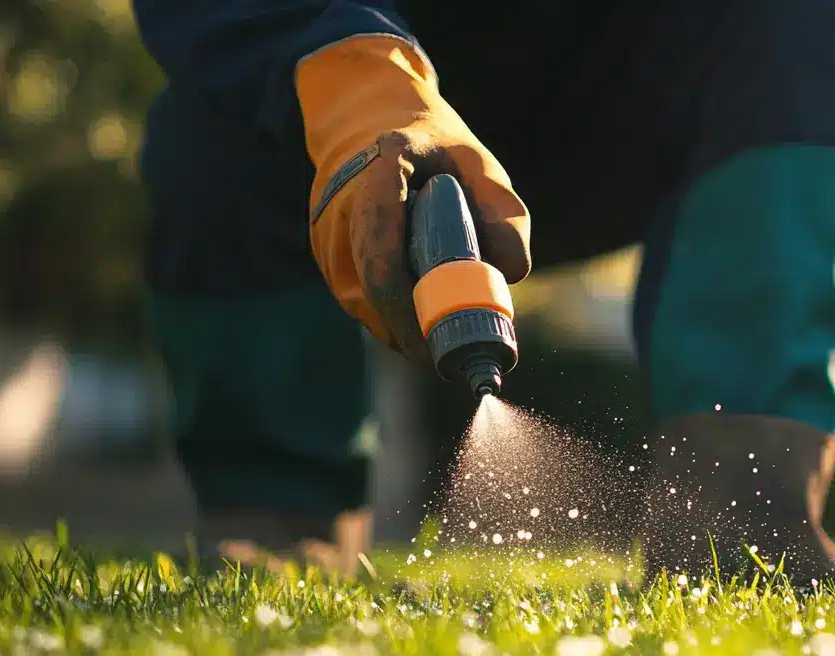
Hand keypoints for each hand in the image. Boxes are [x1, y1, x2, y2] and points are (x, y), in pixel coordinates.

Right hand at [296, 35, 529, 361]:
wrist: (372, 116)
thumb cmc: (437, 145)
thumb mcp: (482, 165)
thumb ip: (505, 213)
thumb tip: (511, 274)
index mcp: (381, 171)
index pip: (381, 254)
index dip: (402, 307)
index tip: (431, 344)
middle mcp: (340, 202)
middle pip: (364, 288)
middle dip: (404, 330)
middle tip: (444, 359)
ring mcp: (325, 227)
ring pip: (356, 299)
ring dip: (394, 325)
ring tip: (436, 338)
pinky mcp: (324, 247)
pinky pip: (353, 294)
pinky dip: (384, 313)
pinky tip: (414, 320)